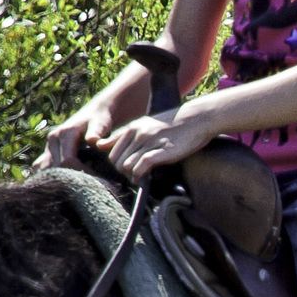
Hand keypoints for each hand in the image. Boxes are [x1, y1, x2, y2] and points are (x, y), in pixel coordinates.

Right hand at [35, 65, 155, 172]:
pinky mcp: (48, 151)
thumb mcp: (101, 123)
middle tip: (88, 185)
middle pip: (55, 168)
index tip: (96, 180)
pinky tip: (68, 182)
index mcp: (64, 133)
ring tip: (78, 183)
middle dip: (71, 178)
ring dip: (60, 179)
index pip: (67, 161)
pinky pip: (43, 168)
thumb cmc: (101, 120)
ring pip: (45, 170)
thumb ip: (97, 131)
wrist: (95, 113)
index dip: (81, 172)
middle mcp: (52, 139)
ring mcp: (48, 146)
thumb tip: (92, 140)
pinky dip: (54, 177)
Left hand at [101, 102, 222, 178]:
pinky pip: (141, 167)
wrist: (196, 118)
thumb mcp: (145, 125)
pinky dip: (140, 176)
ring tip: (140, 177)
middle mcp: (137, 134)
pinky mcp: (161, 150)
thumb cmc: (173, 125)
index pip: (111, 152)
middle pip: (116, 161)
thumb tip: (100, 145)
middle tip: (134, 176)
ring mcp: (148, 142)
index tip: (128, 169)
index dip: (117, 164)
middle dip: (122, 172)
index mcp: (132, 128)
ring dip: (131, 176)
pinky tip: (145, 178)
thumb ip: (124, 136)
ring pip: (126, 165)